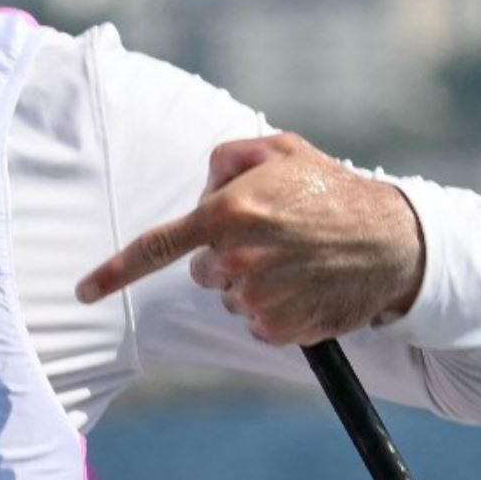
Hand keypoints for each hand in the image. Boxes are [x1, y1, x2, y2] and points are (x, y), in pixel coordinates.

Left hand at [75, 133, 424, 345]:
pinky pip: (255, 324)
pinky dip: (272, 309)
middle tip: (272, 237)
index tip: (84, 292)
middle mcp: (238, 259)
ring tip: (296, 260)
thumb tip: (202, 190)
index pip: (158, 247)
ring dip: (250, 283)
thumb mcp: (281, 150)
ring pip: (228, 297)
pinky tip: (304, 287)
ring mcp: (260, 298)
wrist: (396, 242)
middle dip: (223, 257)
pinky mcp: (282, 329)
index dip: (115, 272)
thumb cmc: (331, 191)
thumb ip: (228, 157)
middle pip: (201, 271)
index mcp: (229, 213)